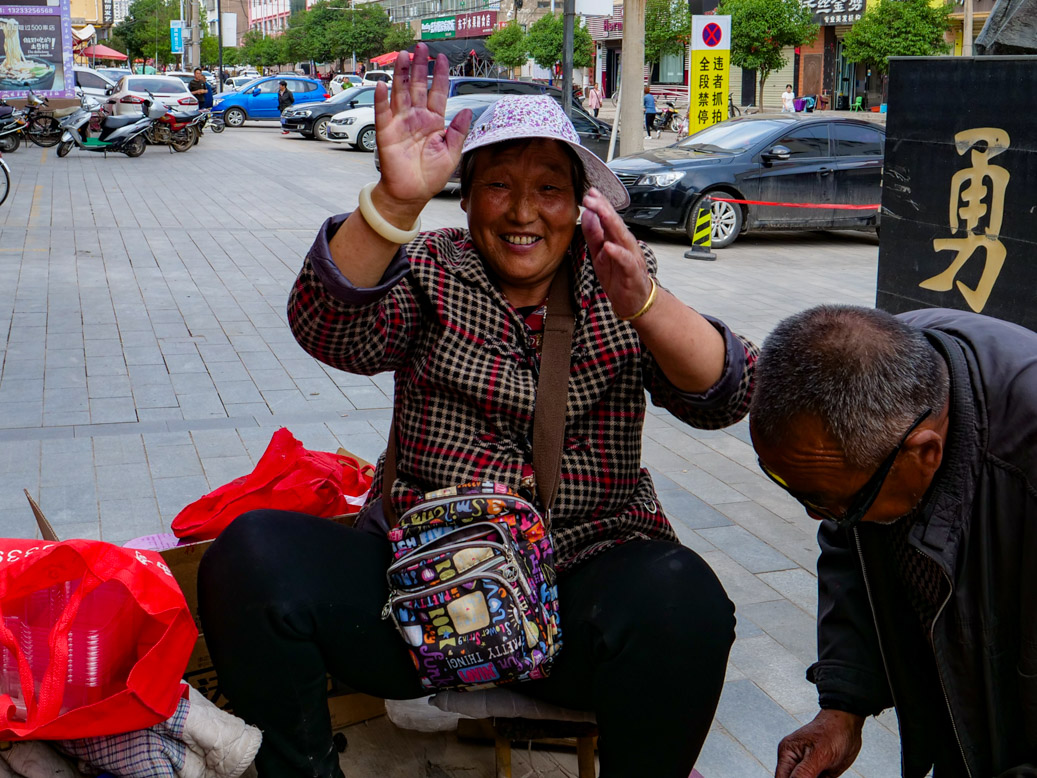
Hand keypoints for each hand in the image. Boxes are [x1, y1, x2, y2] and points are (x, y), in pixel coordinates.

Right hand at [372, 43, 471, 220]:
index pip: (438, 92)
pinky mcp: (386, 132)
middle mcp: (416, 118)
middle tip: (421, 47)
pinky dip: (382, 99)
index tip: (442, 58)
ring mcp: (400, 123)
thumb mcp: (452, 154)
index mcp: (434, 122)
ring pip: (400, 93)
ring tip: (403, 56)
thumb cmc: (431, 176)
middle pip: (418, 86)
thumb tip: (466, 111)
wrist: (411, 194)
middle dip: (420, 66)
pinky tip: (383, 85)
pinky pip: (383, 112)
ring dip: (401, 74)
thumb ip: (458, 132)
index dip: (440, 75)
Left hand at [581, 187, 652, 319]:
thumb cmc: (618, 277)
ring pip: (622, 237)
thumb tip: (587, 214)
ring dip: (612, 224)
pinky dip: (618, 253)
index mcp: (617, 239)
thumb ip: (593, 235)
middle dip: (604, 209)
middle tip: (591, 197)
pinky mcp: (632, 273)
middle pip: (615, 223)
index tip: (588, 193)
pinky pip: (625, 261)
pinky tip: (608, 246)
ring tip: (601, 212)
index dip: (600, 205)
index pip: (608, 218)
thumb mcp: (599, 254)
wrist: (632, 301)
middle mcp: (626, 245)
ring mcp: (631, 257)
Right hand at [775, 710, 864, 777]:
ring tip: (826, 771)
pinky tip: (829, 774)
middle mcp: (793, 761)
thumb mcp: (819, 755)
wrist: (849, 723)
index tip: (812, 777)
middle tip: (821, 774)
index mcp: (787, 754)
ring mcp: (806, 766)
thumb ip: (803, 773)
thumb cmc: (833, 732)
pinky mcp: (817, 771)